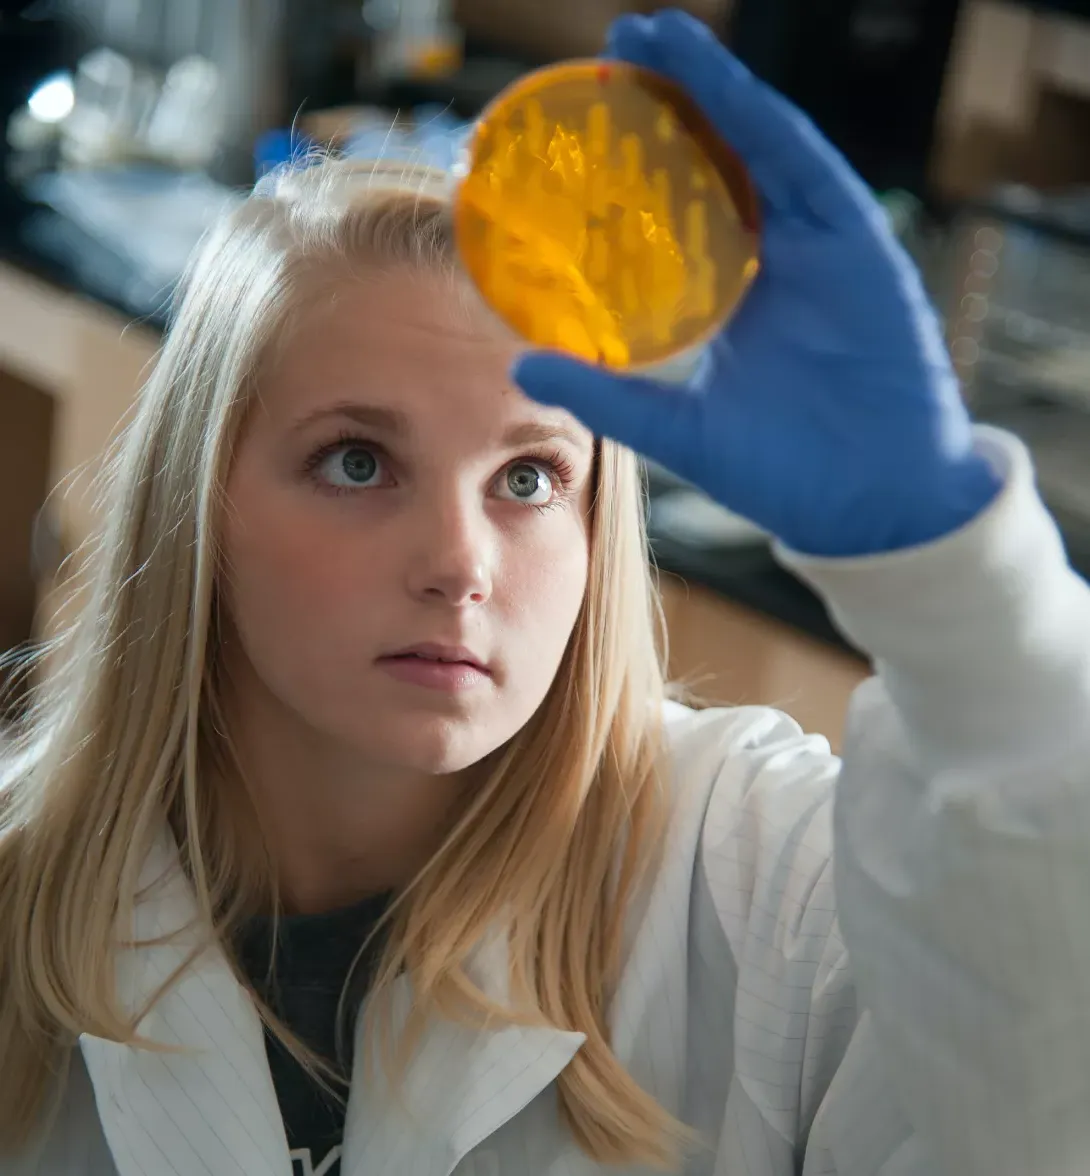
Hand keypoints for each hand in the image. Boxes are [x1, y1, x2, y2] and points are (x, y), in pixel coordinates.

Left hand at [512, 9, 999, 556]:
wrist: (868, 507)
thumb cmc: (781, 472)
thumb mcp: (676, 428)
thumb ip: (607, 395)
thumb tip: (522, 368)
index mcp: (738, 292)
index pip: (687, 205)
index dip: (644, 157)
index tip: (588, 117)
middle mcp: (780, 256)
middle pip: (725, 157)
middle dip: (675, 96)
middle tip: (616, 46)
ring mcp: (823, 247)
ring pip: (765, 145)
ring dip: (714, 85)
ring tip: (656, 36)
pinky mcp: (862, 249)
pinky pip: (810, 172)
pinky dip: (765, 125)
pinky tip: (721, 85)